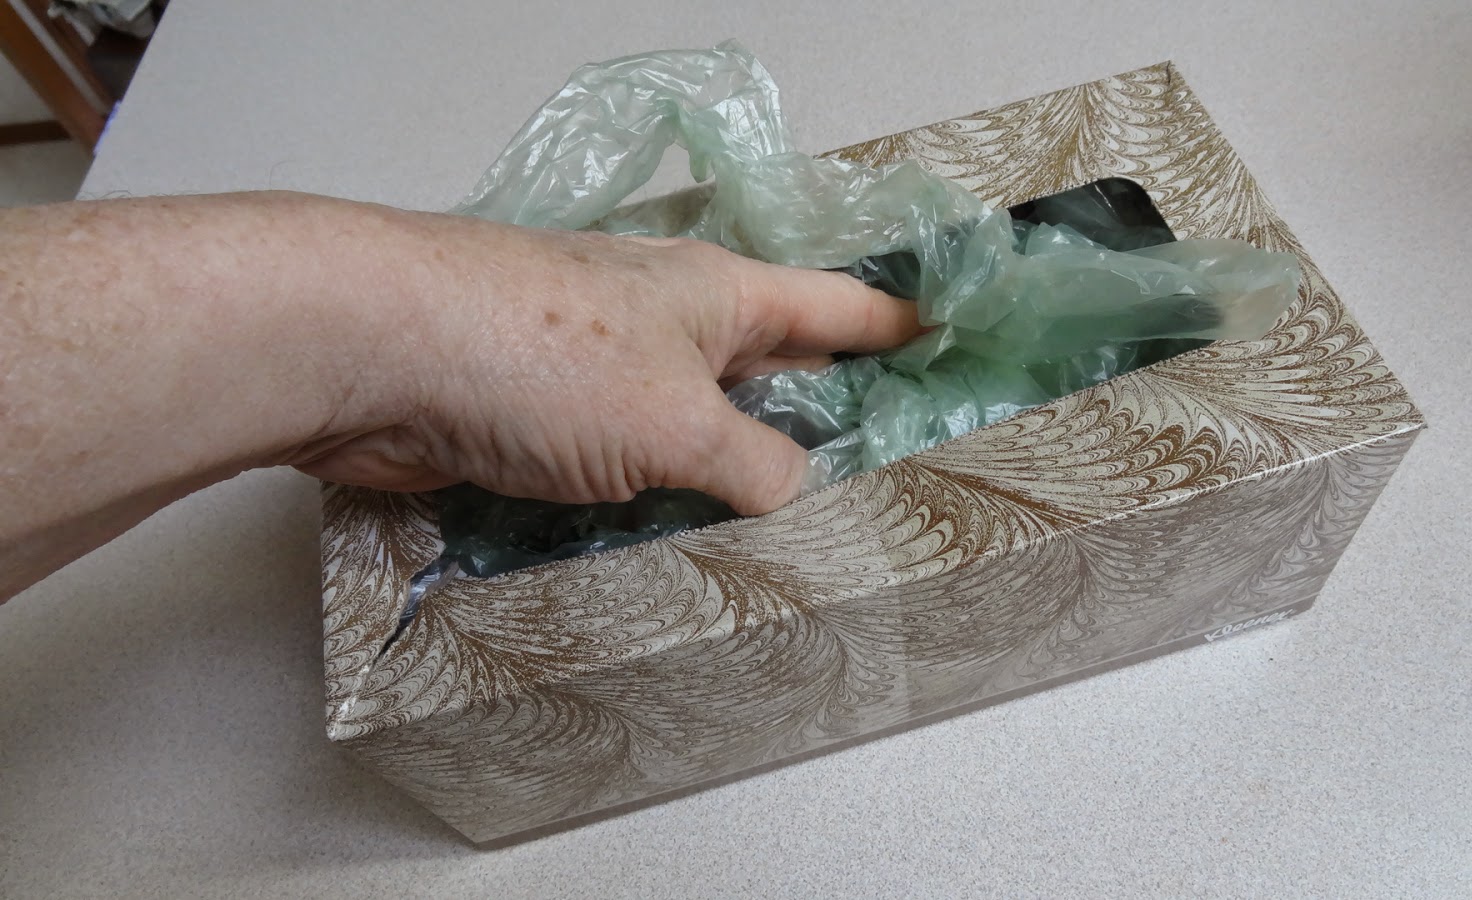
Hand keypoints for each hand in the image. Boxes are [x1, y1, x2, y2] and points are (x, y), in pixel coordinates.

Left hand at [289, 213, 919, 514]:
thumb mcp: (680, 421)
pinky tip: (676, 550)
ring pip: (687, 433)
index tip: (944, 338)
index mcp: (719, 297)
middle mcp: (665, 326)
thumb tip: (793, 492)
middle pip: (763, 375)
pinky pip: (622, 471)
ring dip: (722, 481)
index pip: (832, 308)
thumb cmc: (546, 361)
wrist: (377, 351)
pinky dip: (651, 506)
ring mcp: (600, 374)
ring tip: (782, 542)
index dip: (893, 326)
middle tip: (875, 479)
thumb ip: (753, 464)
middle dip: (812, 420)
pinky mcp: (541, 423)